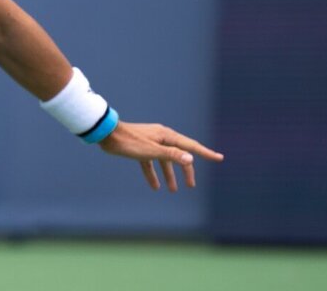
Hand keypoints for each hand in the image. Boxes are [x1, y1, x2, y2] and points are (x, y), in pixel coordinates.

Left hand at [98, 122, 223, 191]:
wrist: (107, 135)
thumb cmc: (129, 142)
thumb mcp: (151, 151)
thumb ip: (171, 155)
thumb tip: (190, 158)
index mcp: (167, 136)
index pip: (191, 146)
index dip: (206, 153)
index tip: (219, 158)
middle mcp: (161, 138)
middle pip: (179, 155)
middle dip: (186, 170)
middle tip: (191, 185)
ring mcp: (151, 143)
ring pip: (165, 161)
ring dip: (169, 175)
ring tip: (173, 190)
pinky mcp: (140, 149)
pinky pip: (151, 163)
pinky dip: (154, 174)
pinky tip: (155, 187)